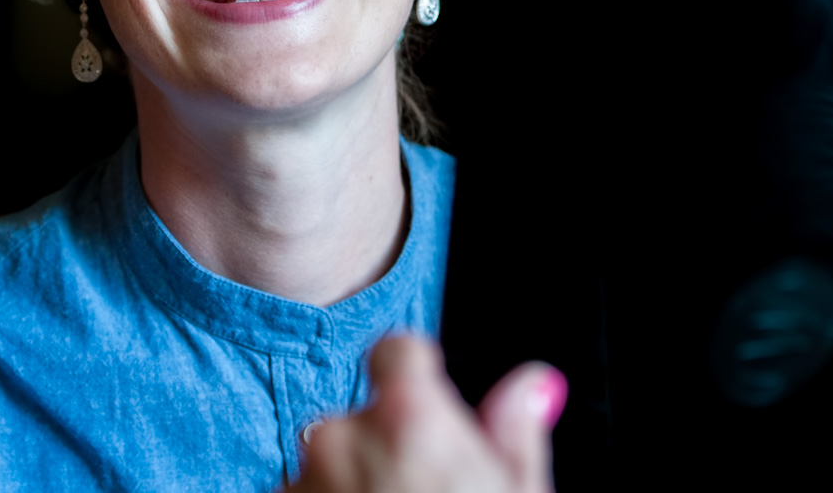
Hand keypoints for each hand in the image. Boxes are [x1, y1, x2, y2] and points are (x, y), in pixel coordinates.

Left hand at [293, 335, 567, 492]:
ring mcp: (298, 486)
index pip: (397, 352)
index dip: (415, 373)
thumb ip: (515, 433)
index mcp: (408, 417)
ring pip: (325, 466)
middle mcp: (340, 440)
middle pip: (362, 419)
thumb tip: (534, 383)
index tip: (429, 399)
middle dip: (386, 448)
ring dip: (349, 489)